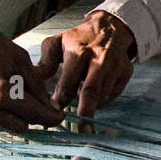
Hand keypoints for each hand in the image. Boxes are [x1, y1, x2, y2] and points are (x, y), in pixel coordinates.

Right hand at [0, 4, 63, 130]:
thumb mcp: (17, 55)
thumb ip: (35, 83)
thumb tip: (48, 103)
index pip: (34, 115)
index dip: (50, 117)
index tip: (58, 117)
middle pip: (19, 126)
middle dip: (30, 115)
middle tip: (33, 101)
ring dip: (8, 113)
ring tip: (4, 89)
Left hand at [36, 10, 134, 130]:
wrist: (110, 28)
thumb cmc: (78, 38)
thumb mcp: (57, 43)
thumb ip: (45, 62)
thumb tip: (35, 80)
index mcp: (80, 51)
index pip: (69, 81)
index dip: (61, 98)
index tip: (53, 111)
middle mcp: (100, 59)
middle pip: (91, 91)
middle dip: (86, 113)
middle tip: (81, 131)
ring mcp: (116, 66)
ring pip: (103, 95)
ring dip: (92, 105)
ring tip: (83, 107)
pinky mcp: (126, 72)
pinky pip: (113, 94)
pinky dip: (103, 99)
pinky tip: (94, 96)